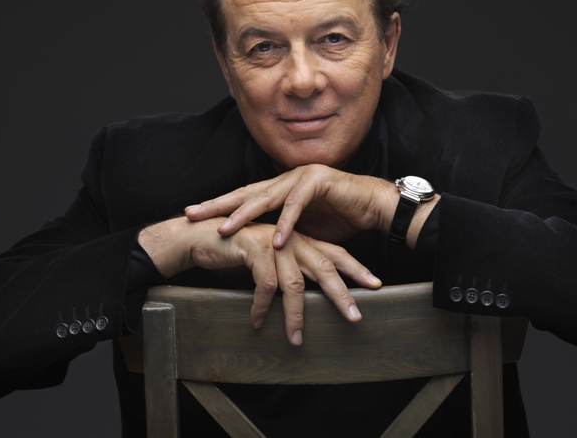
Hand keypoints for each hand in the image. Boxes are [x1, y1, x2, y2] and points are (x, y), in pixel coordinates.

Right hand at [139, 216, 380, 345]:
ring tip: (297, 340)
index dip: (355, 268)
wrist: (201, 235)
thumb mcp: (269, 262)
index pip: (335, 254)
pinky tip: (259, 321)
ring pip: (295, 283)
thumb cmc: (235, 251)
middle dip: (341, 294)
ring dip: (296, 315)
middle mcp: (292, 240)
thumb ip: (287, 274)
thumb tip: (302, 300)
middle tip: (355, 317)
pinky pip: (265, 284)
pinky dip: (263, 306)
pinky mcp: (255, 248)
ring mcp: (274, 242)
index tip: (375, 285)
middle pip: (325, 268)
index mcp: (299, 241)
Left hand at [185, 164, 399, 247]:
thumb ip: (280, 235)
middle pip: (246, 192)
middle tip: (192, 214)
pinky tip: (274, 238)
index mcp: (280, 188)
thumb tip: (258, 252)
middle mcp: (286, 179)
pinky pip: (298, 204)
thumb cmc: (341, 218)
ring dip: (244, 214)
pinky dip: (286, 222)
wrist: (373, 206)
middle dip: (218, 205)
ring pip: (267, 196)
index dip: (218, 206)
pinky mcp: (319, 181)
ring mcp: (301, 177)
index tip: (193, 216)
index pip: (243, 197)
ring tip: (225, 229)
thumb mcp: (302, 231)